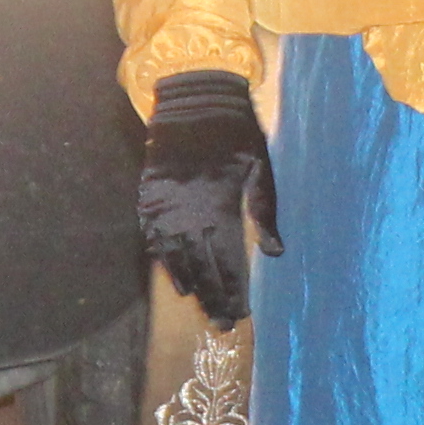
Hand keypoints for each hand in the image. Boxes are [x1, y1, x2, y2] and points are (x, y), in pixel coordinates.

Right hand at [140, 70, 269, 323]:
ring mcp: (164, 206)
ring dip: (190, 285)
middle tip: (221, 325)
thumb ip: (265, 210)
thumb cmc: (235, 133)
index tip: (240, 314)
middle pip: (201, 266)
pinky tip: (174, 279)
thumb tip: (275, 252)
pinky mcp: (148, 197)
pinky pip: (153, 238)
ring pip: (175, 257)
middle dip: (213, 297)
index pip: (227, 260)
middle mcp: (189, 211)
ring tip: (201, 306)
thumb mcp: (260, 167)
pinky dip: (164, 261)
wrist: (192, 98)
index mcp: (220, 205)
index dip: (233, 290)